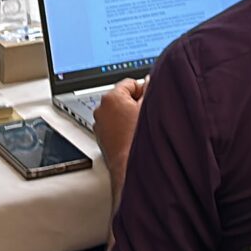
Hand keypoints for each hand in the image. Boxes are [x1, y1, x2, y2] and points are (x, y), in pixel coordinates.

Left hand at [93, 77, 147, 191]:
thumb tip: (151, 82)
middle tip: (148, 115)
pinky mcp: (101, 139)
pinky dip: (123, 129)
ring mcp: (100, 125)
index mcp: (111, 98)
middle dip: (135, 104)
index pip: (130, 83)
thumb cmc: (138, 141)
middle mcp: (101, 110)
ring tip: (140, 128)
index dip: (144, 90)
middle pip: (122, 98)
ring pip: (118, 113)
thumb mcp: (151, 108)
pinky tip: (133, 137)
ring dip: (128, 117)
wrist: (129, 167)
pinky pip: (114, 127)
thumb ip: (151, 89)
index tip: (150, 99)